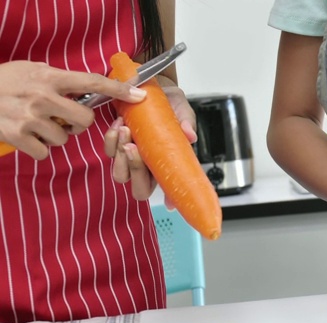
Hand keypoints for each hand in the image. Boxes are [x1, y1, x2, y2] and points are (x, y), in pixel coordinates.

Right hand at [0, 61, 145, 159]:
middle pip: (85, 120)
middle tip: (63, 118)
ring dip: (55, 136)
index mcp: (49, 77)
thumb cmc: (5, 80)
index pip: (92, 82)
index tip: (138, 95)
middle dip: (78, 123)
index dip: (118, 89)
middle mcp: (42, 97)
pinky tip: (28, 136)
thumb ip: (60, 79)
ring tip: (38, 124)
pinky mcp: (18, 136)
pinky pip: (45, 152)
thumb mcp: (32, 70)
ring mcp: (30, 117)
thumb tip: (91, 87)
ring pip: (64, 138)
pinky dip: (39, 148)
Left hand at [104, 84, 196, 206]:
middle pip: (140, 189)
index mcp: (169, 162)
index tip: (169, 204)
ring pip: (120, 174)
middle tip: (134, 146)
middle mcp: (150, 166)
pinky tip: (120, 123)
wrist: (148, 86)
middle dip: (135, 170)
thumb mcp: (182, 109)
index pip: (172, 187)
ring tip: (126, 128)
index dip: (171, 199)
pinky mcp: (116, 146)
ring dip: (121, 154)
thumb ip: (186, 122)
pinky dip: (112, 138)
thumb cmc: (168, 103)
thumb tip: (190, 136)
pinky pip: (109, 152)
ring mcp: (132, 158)